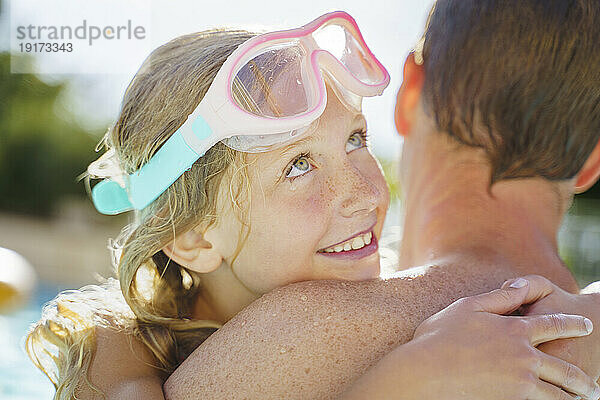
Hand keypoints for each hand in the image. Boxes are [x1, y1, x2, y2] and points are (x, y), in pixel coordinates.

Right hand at [409, 278, 598, 399]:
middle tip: (592, 385)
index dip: (573, 324)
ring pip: (558, 394)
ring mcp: (520, 381)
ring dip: (572, 397)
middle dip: (582, 378)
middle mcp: (524, 356)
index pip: (554, 324)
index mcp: (515, 329)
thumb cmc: (439, 336)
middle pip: (565, 369)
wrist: (425, 371)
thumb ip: (499, 297)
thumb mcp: (467, 306)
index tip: (587, 326)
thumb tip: (519, 286)